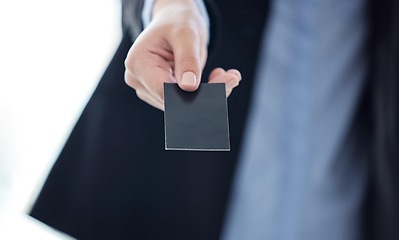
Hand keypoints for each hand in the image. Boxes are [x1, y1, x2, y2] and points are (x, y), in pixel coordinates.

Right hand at [124, 0, 241, 109]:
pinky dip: (202, 93)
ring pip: (181, 104)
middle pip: (173, 101)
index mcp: (138, 63)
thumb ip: (187, 60)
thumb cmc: (177, 23)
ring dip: (207, 94)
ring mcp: (147, 89)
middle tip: (231, 78)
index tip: (220, 83)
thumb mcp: (186, 35)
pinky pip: (183, 101)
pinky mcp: (159, 94)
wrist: (174, 21)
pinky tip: (215, 78)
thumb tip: (190, 87)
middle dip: (205, 93)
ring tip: (226, 75)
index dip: (192, 93)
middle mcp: (138, 79)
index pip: (165, 91)